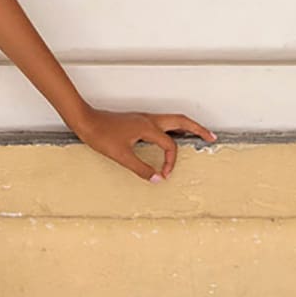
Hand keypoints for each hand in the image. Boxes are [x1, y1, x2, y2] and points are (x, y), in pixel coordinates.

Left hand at [76, 106, 215, 181]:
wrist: (85, 121)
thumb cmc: (100, 135)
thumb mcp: (121, 156)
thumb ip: (141, 168)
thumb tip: (157, 179)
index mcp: (147, 127)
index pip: (169, 145)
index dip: (170, 161)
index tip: (164, 173)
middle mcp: (148, 119)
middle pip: (180, 120)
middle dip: (197, 128)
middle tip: (211, 136)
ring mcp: (144, 118)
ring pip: (172, 118)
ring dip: (186, 125)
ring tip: (198, 133)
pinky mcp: (138, 120)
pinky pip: (162, 121)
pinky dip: (173, 127)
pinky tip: (172, 135)